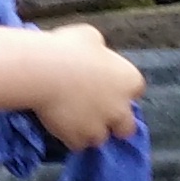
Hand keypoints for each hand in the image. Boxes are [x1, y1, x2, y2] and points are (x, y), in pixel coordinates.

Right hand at [0, 22, 144, 150]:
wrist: (44, 72)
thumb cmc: (68, 48)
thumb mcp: (90, 37)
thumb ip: (100, 50)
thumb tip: (96, 54)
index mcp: (129, 80)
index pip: (135, 90)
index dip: (120, 89)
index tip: (106, 86)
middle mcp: (120, 108)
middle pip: (127, 126)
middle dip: (115, 122)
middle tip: (95, 112)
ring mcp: (100, 127)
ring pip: (100, 138)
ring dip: (90, 131)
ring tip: (73, 119)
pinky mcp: (78, 139)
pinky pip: (77, 144)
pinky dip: (70, 137)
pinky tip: (60, 124)